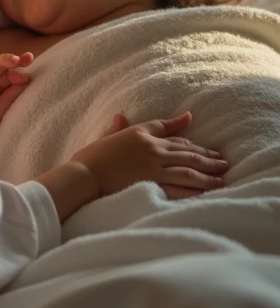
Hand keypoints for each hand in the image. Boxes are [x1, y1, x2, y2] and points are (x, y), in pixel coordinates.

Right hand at [72, 111, 227, 199]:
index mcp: (142, 135)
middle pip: (188, 152)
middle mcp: (152, 149)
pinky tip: (207, 191)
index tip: (205, 144)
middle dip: (208, 158)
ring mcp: (154, 168)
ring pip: (189, 170)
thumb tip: (121, 116)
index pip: (174, 136)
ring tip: (222, 178)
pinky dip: (196, 190)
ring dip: (208, 175)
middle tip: (224, 162)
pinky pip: (180, 188)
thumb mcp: (107, 137)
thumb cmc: (92, 157)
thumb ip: (118, 128)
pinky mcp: (153, 184)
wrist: (84, 175)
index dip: (192, 140)